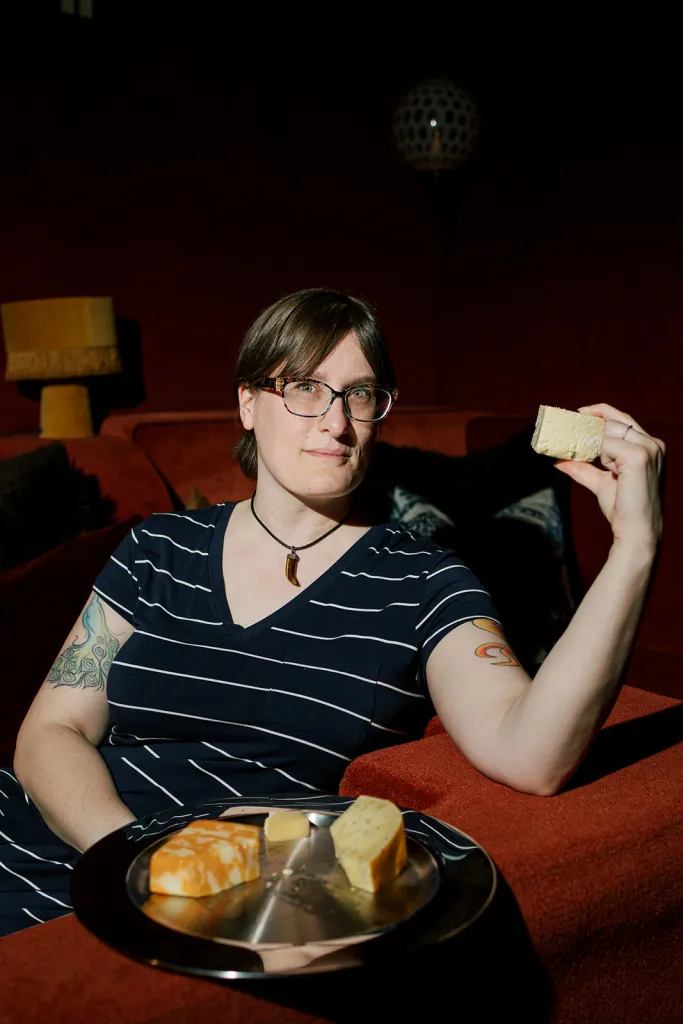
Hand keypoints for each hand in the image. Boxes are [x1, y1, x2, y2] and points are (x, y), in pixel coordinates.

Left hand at [553, 403, 664, 551]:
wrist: (636, 530)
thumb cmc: (623, 508)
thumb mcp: (601, 483)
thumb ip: (584, 469)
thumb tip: (560, 462)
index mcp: (649, 445)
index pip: (623, 418)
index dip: (601, 412)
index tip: (580, 413)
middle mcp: (653, 443)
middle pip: (615, 420)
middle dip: (592, 428)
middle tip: (574, 436)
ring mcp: (648, 448)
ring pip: (609, 431)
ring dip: (600, 450)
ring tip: (610, 471)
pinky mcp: (639, 457)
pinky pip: (608, 445)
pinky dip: (603, 458)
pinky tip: (614, 473)